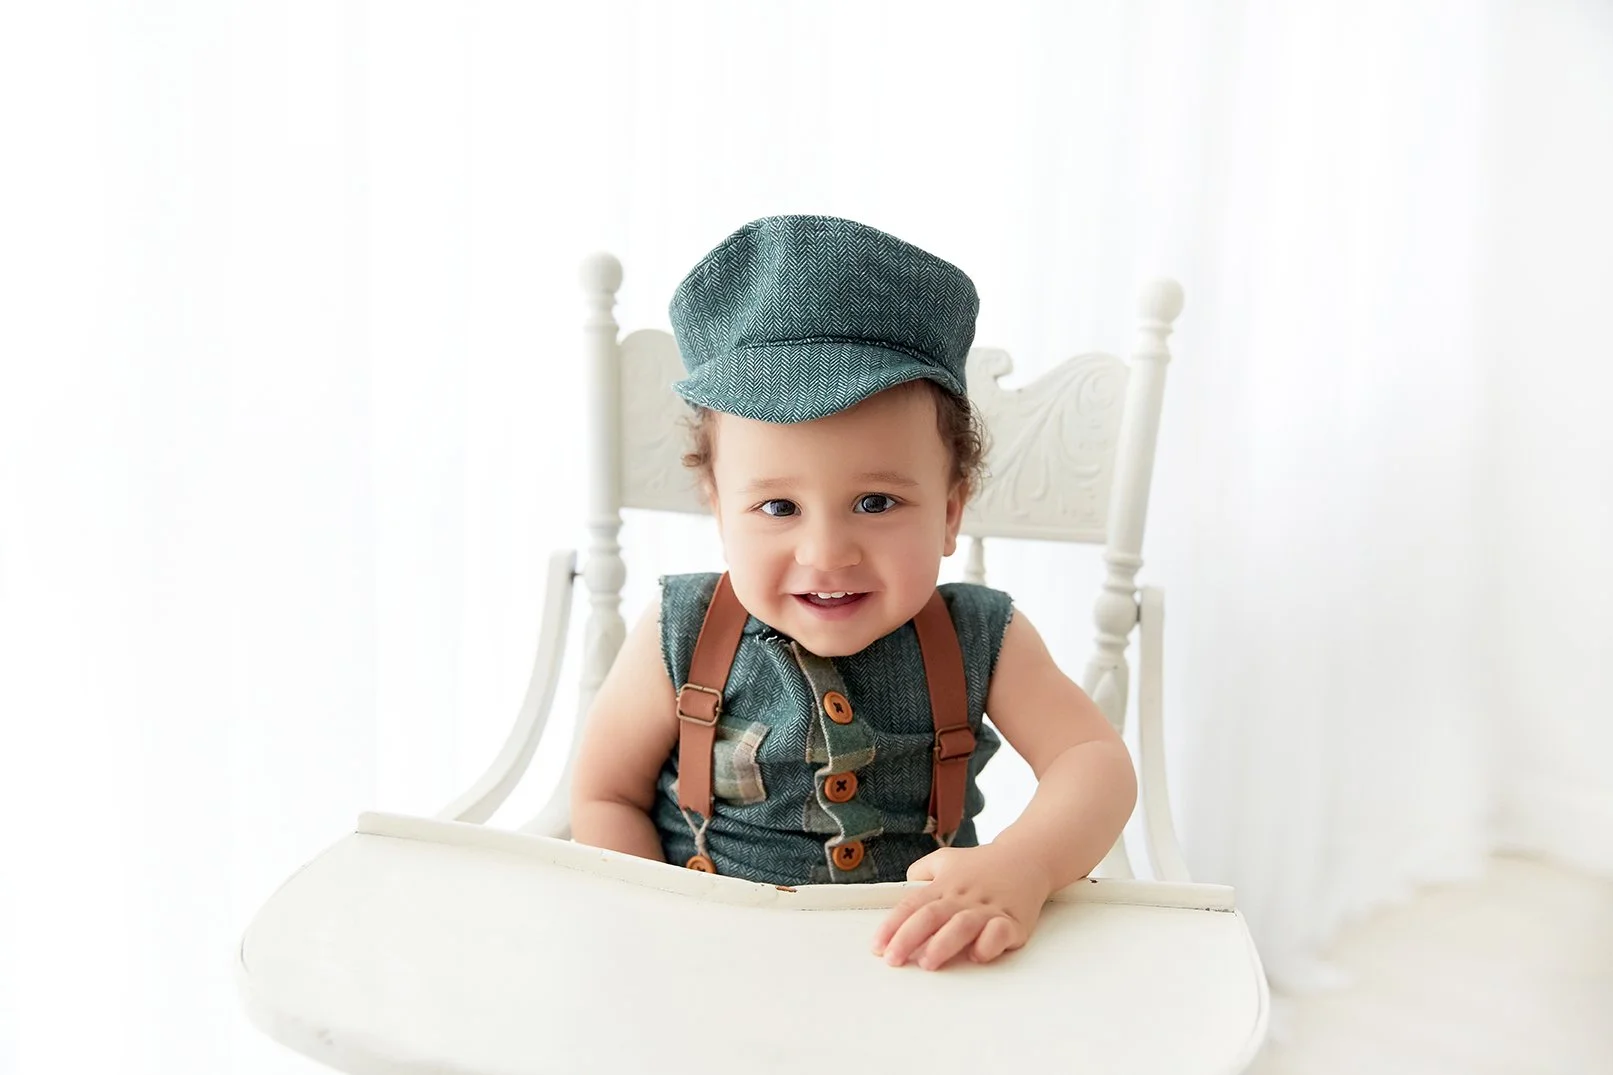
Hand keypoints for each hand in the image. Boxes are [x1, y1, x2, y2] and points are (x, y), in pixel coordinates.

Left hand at [871, 843, 1053, 970]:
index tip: (877, 947)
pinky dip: (989, 944)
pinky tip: (977, 955)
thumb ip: (921, 872)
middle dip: (908, 938)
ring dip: (943, 944)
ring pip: (963, 925)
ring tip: (927, 962)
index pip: (912, 905)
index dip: (892, 927)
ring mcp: (988, 908)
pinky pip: (1001, 932)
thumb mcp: (946, 859)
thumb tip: (901, 889)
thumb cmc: (983, 865)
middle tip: (893, 959)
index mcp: (944, 886)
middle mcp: (963, 897)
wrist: (1028, 857)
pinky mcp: (1014, 921)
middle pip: (931, 916)